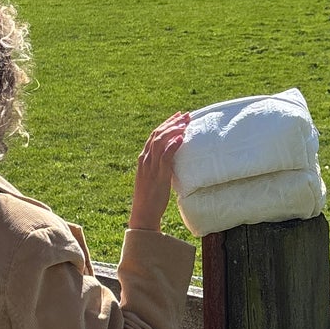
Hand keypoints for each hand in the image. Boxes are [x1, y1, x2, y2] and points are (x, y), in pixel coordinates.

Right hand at [129, 112, 190, 231]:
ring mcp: (150, 167)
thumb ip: (161, 166)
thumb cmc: (151, 197)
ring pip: (160, 142)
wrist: (143, 213)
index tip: (178, 116)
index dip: (166, 123)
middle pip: (157, 134)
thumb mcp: (155, 177)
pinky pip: (165, 157)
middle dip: (172, 122)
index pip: (154, 135)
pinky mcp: (158, 176)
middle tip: (185, 115)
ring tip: (185, 124)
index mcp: (143, 159)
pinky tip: (181, 139)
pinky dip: (172, 146)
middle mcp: (145, 160)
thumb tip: (174, 158)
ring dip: (173, 130)